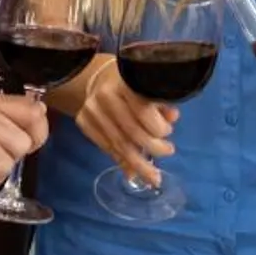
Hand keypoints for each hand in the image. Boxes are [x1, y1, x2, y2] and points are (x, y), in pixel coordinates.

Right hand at [75, 61, 175, 186]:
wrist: (98, 79)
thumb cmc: (131, 82)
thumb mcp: (149, 86)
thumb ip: (161, 102)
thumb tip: (173, 118)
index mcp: (124, 82)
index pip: (143, 111)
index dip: (158, 127)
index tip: (169, 133)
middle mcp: (104, 96)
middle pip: (131, 132)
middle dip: (153, 148)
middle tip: (168, 152)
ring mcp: (91, 110)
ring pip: (118, 144)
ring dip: (139, 163)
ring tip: (154, 175)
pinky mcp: (83, 121)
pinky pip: (106, 147)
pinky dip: (122, 162)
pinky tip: (134, 173)